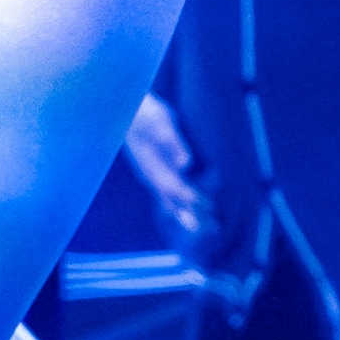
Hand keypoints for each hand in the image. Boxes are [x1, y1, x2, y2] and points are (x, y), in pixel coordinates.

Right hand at [126, 93, 215, 257]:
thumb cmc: (145, 112)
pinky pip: (168, 195)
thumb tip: (186, 164)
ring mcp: (151, 175)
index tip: (209, 207)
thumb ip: (173, 142)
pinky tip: (189, 214)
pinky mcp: (154, 172)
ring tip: (208, 228)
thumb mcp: (160, 121)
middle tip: (213, 230)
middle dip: (193, 215)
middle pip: (173, 200)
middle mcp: (150, 175)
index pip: (174, 188)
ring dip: (189, 215)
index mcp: (151, 166)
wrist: (125, 108)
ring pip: (171, 200)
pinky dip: (181, 205)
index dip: (192, 198)